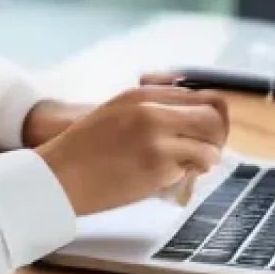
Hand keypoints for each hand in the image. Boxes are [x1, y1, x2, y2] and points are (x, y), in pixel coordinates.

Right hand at [35, 84, 230, 215]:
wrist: (59, 175)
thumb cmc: (82, 151)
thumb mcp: (113, 115)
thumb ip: (147, 112)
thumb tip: (187, 123)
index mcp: (139, 95)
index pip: (198, 96)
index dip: (207, 118)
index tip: (199, 134)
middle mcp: (151, 109)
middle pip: (213, 116)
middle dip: (215, 138)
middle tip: (201, 154)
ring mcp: (156, 135)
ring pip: (211, 144)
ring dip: (204, 159)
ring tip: (186, 168)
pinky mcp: (159, 162)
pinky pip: (196, 166)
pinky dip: (191, 175)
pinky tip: (171, 178)